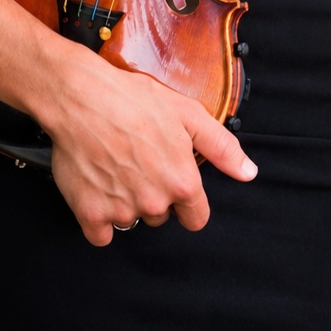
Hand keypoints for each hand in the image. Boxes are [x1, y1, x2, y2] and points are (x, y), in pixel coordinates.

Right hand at [41, 43, 256, 246]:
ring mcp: (122, 210)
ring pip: (130, 220)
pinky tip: (96, 186)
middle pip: (161, 217)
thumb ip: (222, 147)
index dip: (186, 201)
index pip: (196, 218)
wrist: (82, 97)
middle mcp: (155, 202)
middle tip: (138, 162)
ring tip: (115, 165)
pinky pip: (100, 233)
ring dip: (125, 202)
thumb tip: (248, 173)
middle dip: (153, 195)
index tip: (172, 184)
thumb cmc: (134, 100)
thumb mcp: (188, 114)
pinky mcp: (90, 213)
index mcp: (182, 182)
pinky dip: (97, 216)